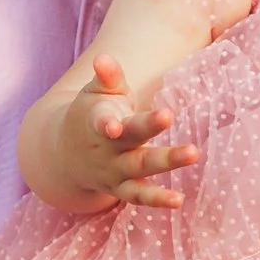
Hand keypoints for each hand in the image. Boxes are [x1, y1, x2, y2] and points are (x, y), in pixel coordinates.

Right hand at [53, 55, 198, 207]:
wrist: (65, 157)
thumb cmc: (90, 114)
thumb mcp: (94, 94)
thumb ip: (106, 77)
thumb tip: (103, 59)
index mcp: (98, 121)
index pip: (102, 120)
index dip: (106, 122)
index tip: (113, 124)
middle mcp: (107, 149)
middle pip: (130, 139)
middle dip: (148, 127)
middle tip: (169, 114)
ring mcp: (114, 171)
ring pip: (140, 169)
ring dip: (166, 162)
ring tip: (193, 153)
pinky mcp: (121, 189)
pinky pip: (140, 196)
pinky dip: (157, 200)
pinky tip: (179, 201)